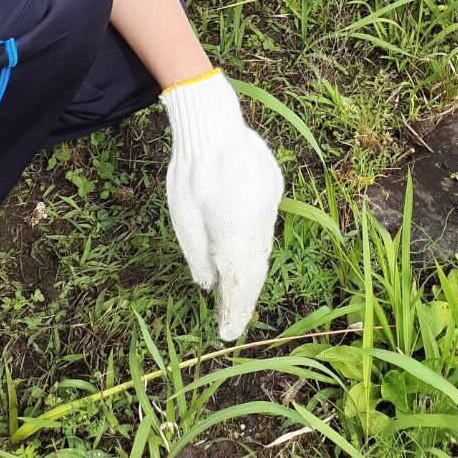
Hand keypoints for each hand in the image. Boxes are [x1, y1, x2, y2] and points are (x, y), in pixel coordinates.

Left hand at [162, 70, 283, 340]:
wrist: (214, 123)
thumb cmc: (191, 171)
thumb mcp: (183, 217)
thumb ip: (197, 254)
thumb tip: (207, 284)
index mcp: (236, 235)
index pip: (240, 285)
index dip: (235, 312)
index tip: (228, 333)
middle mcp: (259, 224)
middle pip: (256, 269)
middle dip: (246, 297)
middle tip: (233, 319)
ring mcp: (269, 205)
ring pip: (263, 247)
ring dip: (251, 270)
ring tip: (238, 292)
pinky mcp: (273, 189)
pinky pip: (266, 224)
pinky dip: (256, 242)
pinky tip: (245, 248)